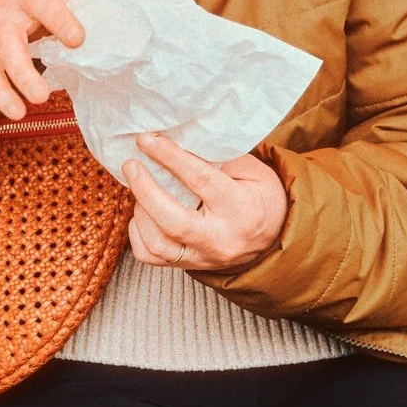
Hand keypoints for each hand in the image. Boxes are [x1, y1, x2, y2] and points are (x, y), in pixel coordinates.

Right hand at [0, 0, 84, 119]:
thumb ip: (82, 2)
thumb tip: (113, 30)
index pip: (46, 4)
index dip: (61, 21)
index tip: (78, 41)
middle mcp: (6, 9)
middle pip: (10, 36)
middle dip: (24, 68)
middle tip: (43, 94)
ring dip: (9, 87)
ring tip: (25, 110)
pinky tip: (15, 112)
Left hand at [122, 131, 288, 274]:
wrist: (275, 238)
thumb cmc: (260, 196)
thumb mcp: (252, 171)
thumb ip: (218, 157)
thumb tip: (176, 141)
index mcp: (240, 209)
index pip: (201, 180)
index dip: (170, 157)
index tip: (147, 140)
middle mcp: (221, 239)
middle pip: (172, 221)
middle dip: (145, 189)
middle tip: (131, 165)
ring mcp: (204, 258)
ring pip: (158, 244)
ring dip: (140, 212)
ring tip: (139, 188)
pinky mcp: (190, 267)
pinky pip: (151, 258)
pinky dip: (138, 234)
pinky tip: (142, 214)